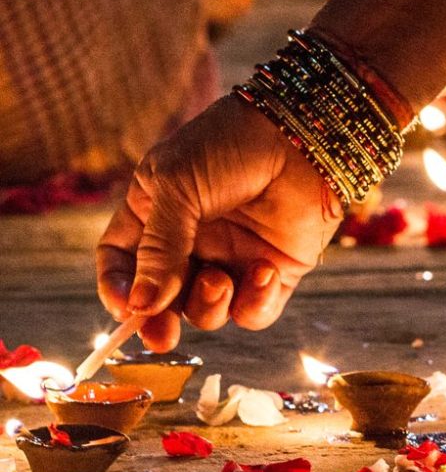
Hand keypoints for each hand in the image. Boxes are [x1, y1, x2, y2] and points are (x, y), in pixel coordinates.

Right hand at [97, 93, 342, 350]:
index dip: (118, 288)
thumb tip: (139, 305)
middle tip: (161, 336)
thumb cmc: (230, 146)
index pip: (122, 261)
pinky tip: (264, 271)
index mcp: (155, 213)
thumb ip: (159, 247)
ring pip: (206, 312)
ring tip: (220, 279)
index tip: (125, 308)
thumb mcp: (179, 187)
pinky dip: (253, 304)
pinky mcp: (272, 273)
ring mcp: (231, 259)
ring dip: (207, 306)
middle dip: (158, 321)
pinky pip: (253, 312)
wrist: (302, 135)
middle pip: (160, 299)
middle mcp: (190, 241)